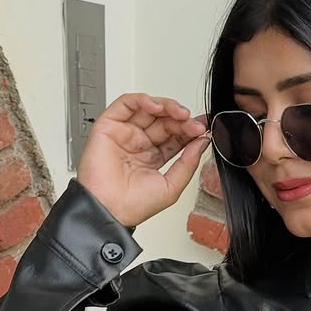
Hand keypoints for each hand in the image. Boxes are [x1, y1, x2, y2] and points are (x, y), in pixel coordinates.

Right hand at [77, 92, 212, 228]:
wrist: (108, 210)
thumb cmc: (132, 206)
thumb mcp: (171, 186)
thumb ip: (188, 163)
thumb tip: (202, 142)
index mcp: (153, 158)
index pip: (174, 136)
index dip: (189, 130)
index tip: (203, 129)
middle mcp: (138, 144)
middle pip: (164, 121)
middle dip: (182, 120)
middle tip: (194, 125)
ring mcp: (124, 133)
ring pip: (148, 109)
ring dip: (167, 106)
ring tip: (181, 114)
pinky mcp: (109, 126)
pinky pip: (126, 104)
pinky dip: (143, 100)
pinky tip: (157, 107)